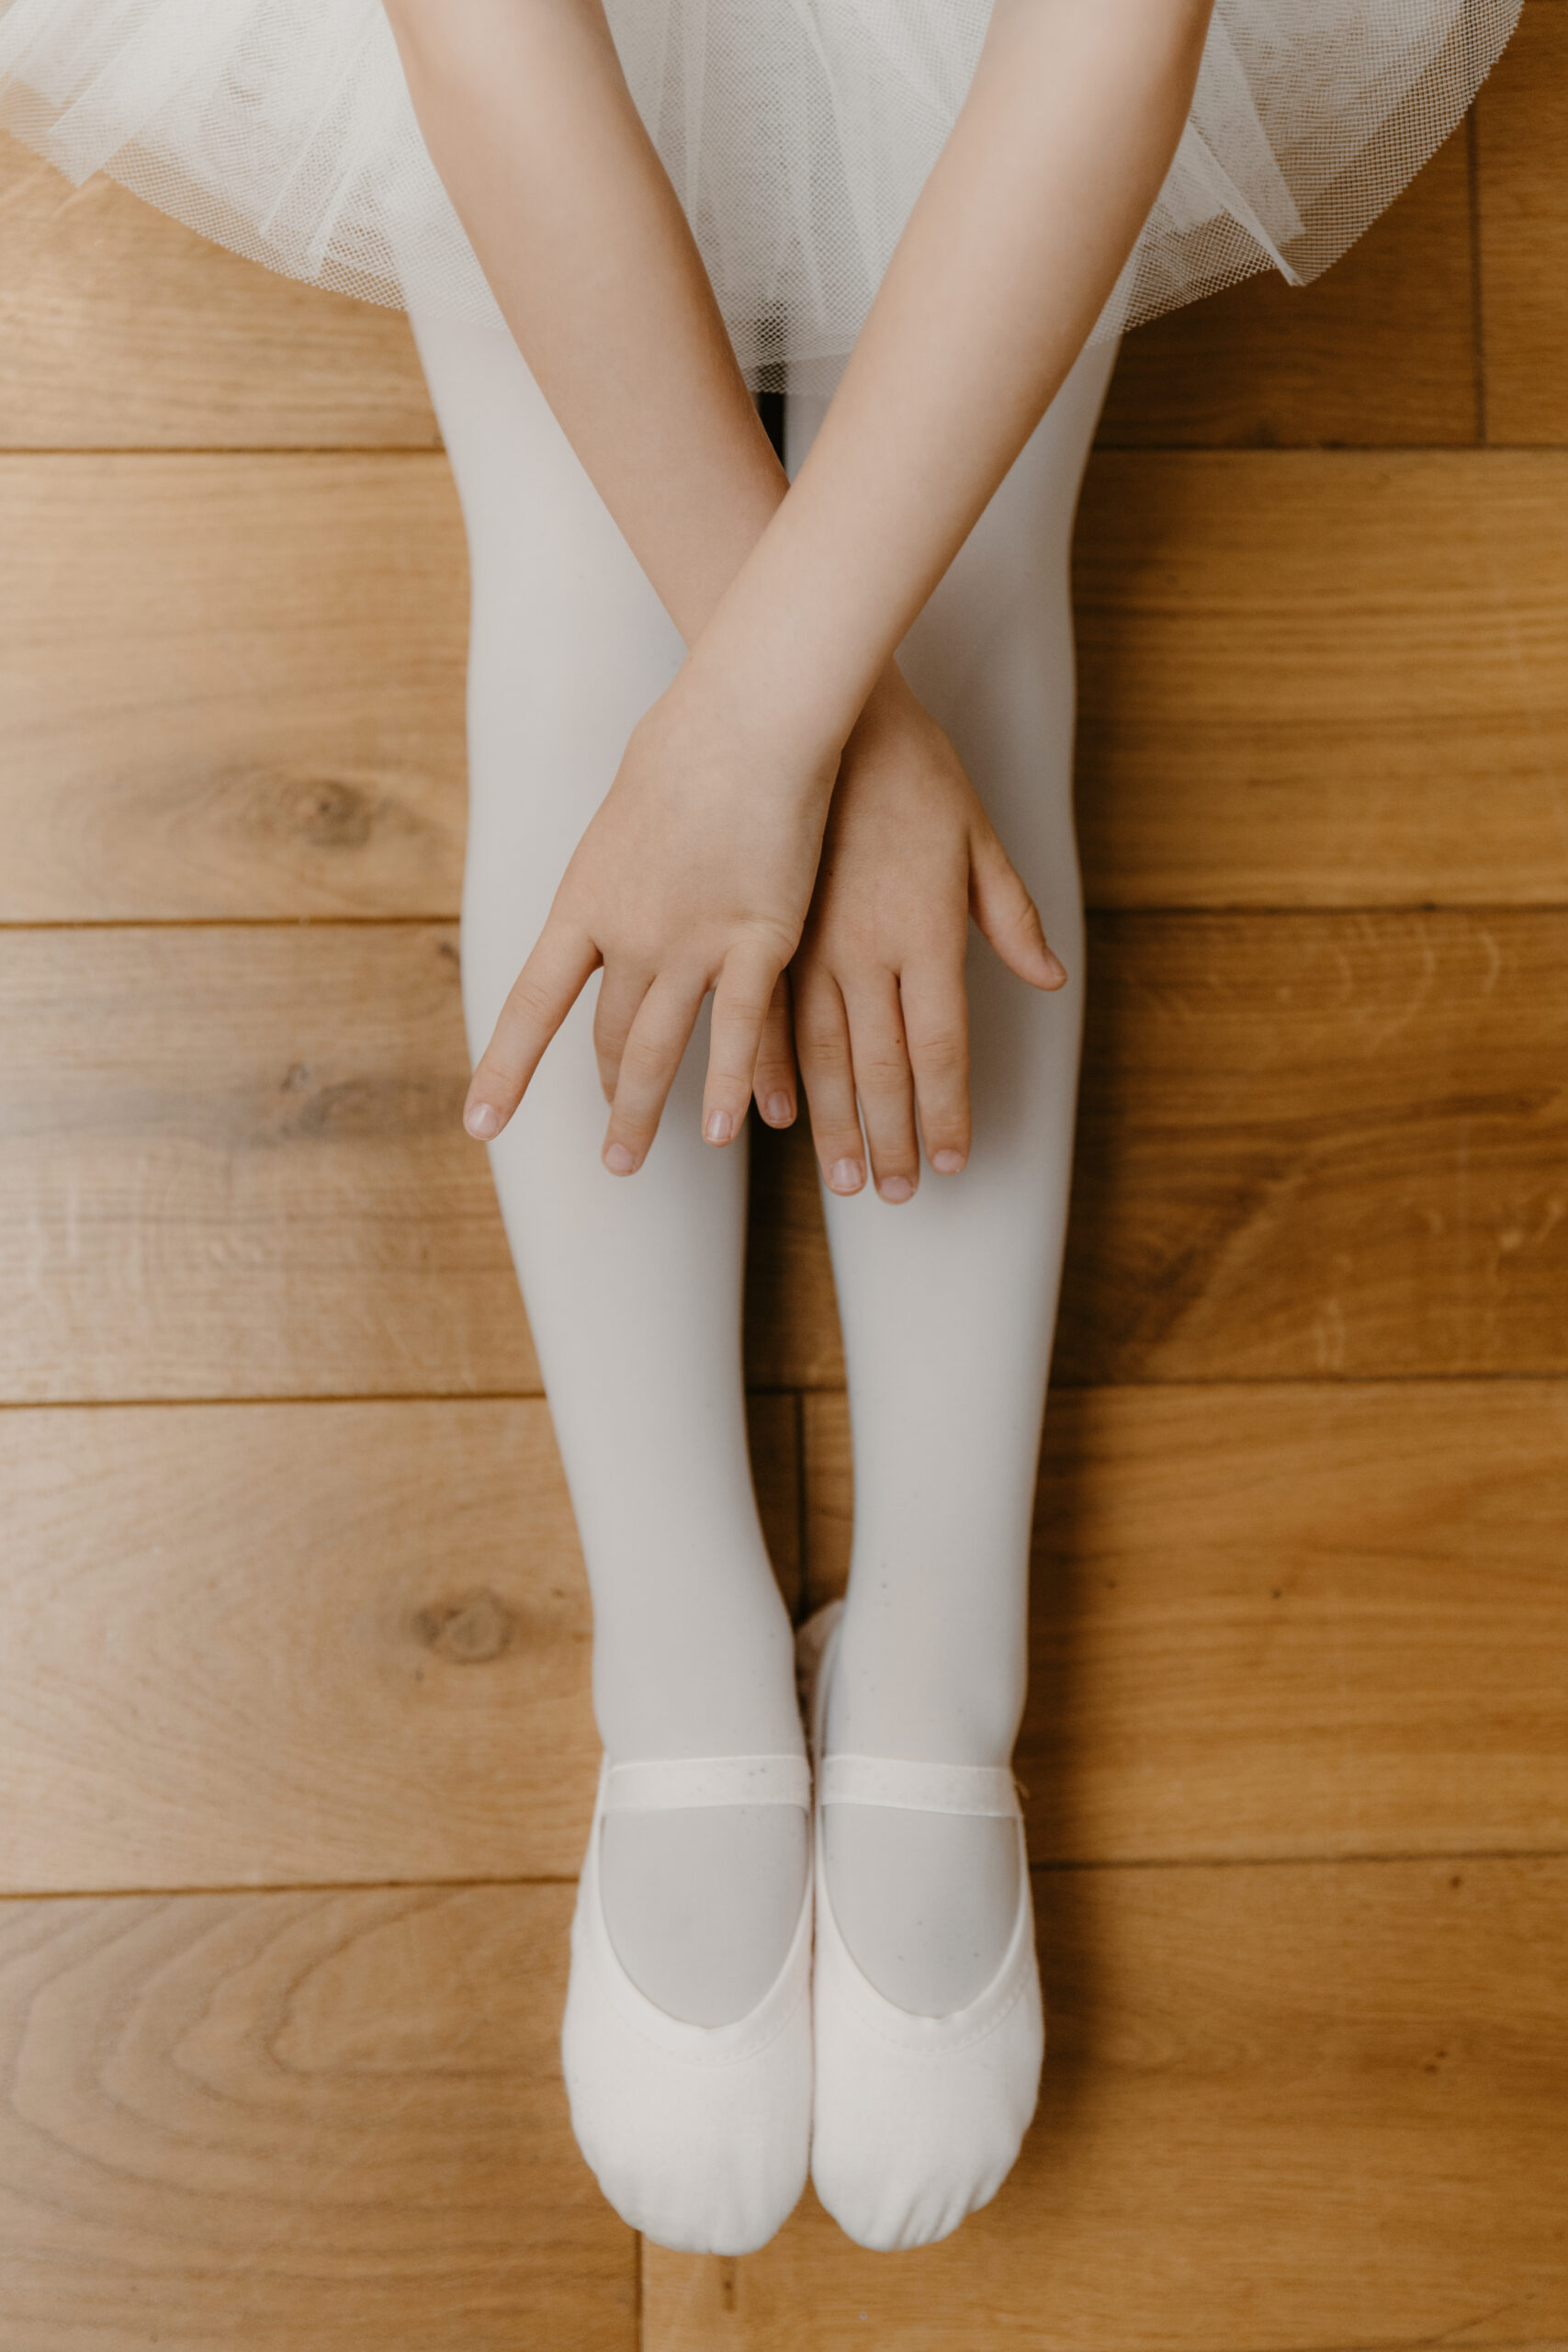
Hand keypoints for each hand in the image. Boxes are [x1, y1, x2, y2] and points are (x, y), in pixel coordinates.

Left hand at [462, 663, 835, 1170]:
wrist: (748, 717)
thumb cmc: (691, 739)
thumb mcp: (629, 805)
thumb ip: (625, 860)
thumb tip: (630, 869)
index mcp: (584, 901)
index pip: (531, 1005)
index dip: (506, 1070)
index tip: (481, 1125)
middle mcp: (627, 936)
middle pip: (609, 1035)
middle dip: (606, 1093)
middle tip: (608, 1143)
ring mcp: (691, 944)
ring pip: (660, 1049)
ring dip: (642, 1111)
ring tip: (628, 1160)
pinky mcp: (758, 942)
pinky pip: (741, 1036)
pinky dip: (732, 1090)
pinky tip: (727, 1134)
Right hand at [787, 669, 1065, 1202]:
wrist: (827, 712)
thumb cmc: (915, 770)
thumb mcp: (977, 837)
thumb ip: (1010, 915)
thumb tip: (1050, 979)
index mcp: (928, 934)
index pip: (941, 1050)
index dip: (947, 1113)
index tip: (953, 1162)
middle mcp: (869, 952)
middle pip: (883, 1069)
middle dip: (892, 1139)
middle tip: (897, 1194)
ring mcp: (810, 944)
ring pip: (825, 1056)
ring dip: (836, 1124)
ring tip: (846, 1179)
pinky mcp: (765, 928)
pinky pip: (766, 1017)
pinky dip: (772, 1071)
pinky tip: (775, 1115)